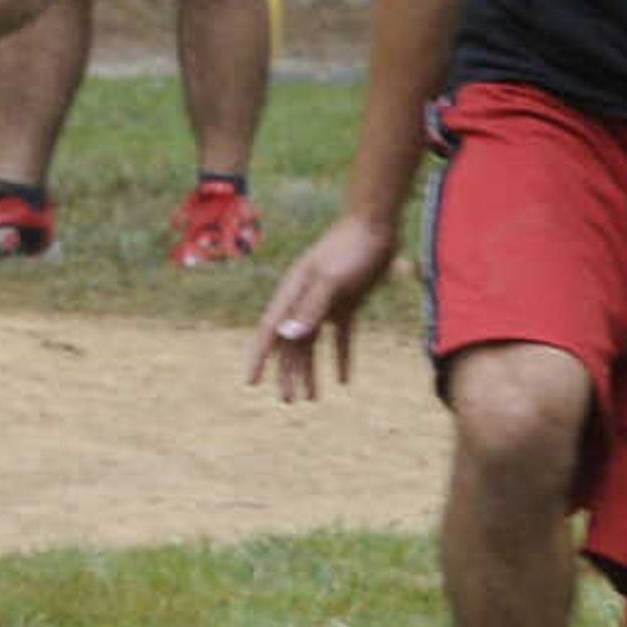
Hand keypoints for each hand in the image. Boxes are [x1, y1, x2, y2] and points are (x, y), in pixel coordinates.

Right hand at [250, 212, 398, 399]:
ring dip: (311, 370)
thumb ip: (310, 309)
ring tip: (312, 398)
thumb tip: (287, 337)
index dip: (259, 357)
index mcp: (292, 294)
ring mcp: (325, 302)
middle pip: (290, 344)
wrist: (376, 225)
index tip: (251, 382)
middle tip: (289, 401)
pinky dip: (340, 356)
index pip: (270, 331)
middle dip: (287, 373)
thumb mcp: (331, 281)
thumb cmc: (350, 249)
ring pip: (312, 343)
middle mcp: (303, 301)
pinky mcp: (347, 302)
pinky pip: (340, 336)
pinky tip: (343, 379)